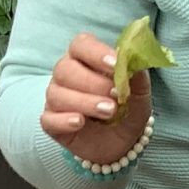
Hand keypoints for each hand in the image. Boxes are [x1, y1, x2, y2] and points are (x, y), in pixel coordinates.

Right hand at [41, 30, 152, 167]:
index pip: (81, 45)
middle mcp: (66, 75)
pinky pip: (49, 119)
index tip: (115, 65)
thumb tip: (132, 60)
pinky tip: (79, 122)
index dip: (96, 53)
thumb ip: (136, 74)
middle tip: (116, 96)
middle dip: (92, 82)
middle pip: (65, 69)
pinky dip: (64, 120)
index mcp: (85, 59)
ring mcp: (56, 98)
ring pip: (57, 94)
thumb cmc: (127, 109)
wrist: (123, 142)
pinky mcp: (51, 122)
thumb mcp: (139, 91)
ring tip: (108, 112)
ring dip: (85, 102)